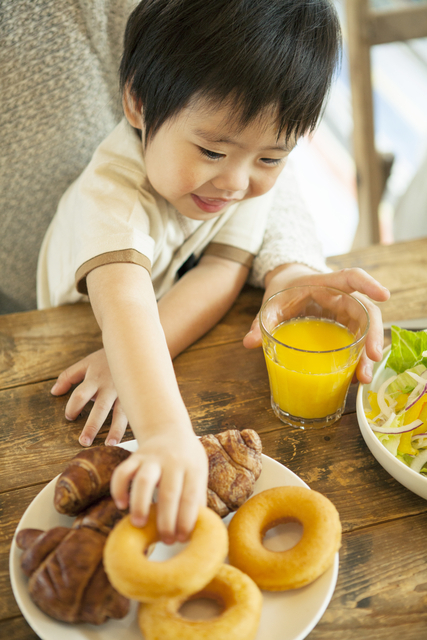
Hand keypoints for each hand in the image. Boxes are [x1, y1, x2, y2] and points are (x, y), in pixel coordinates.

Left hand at [51, 349, 127, 446]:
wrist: (133, 347)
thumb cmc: (106, 358)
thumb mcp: (85, 363)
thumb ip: (68, 377)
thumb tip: (54, 392)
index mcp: (95, 379)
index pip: (80, 395)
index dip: (73, 407)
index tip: (70, 416)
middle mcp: (110, 387)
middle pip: (100, 408)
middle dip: (92, 426)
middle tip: (84, 441)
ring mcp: (125, 392)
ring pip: (121, 413)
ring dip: (116, 430)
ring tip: (110, 444)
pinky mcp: (136, 396)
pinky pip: (135, 411)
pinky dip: (134, 424)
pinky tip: (135, 435)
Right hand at [111, 430, 207, 543]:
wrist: (169, 429)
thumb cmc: (187, 459)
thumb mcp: (199, 472)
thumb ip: (197, 497)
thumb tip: (196, 531)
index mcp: (193, 467)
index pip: (191, 496)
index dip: (186, 520)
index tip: (182, 538)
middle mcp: (173, 461)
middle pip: (168, 492)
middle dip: (166, 520)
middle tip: (165, 540)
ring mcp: (152, 458)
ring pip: (143, 481)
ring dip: (140, 504)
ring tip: (139, 525)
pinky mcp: (134, 457)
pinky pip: (122, 472)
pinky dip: (119, 489)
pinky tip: (121, 505)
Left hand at [243, 266, 389, 383]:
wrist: (287, 284)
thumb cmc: (283, 289)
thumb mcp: (271, 302)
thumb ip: (260, 321)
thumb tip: (248, 343)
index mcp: (324, 283)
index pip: (351, 277)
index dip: (368, 284)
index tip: (384, 296)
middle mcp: (340, 297)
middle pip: (365, 311)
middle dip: (373, 333)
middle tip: (371, 357)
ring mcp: (344, 312)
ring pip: (364, 329)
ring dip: (367, 353)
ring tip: (363, 378)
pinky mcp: (343, 326)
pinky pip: (356, 340)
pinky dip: (358, 358)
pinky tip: (355, 377)